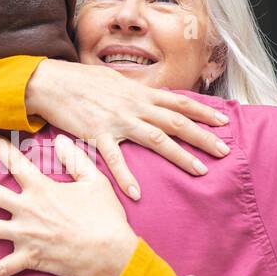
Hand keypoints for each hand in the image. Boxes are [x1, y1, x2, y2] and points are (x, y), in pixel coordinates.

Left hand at [0, 132, 137, 275]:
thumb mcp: (95, 181)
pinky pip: (0, 271)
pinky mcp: (28, 258)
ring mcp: (24, 236)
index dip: (1, 148)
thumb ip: (75, 158)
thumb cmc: (105, 218)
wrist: (110, 253)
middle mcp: (27, 210)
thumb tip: (60, 140)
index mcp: (42, 189)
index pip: (16, 163)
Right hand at [24, 58, 230, 199]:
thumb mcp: (115, 81)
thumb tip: (150, 100)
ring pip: (157, 139)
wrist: (52, 82)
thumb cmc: (82, 81)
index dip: (203, 111)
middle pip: (177, 122)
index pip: (179, 102)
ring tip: (200, 171)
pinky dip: (126, 177)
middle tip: (224, 151)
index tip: (223, 121)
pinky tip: (137, 194)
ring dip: (181, 156)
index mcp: (140, 93)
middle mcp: (135, 106)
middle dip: (203, 137)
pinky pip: (115, 159)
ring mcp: (118, 121)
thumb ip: (135, 94)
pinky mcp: (98, 134)